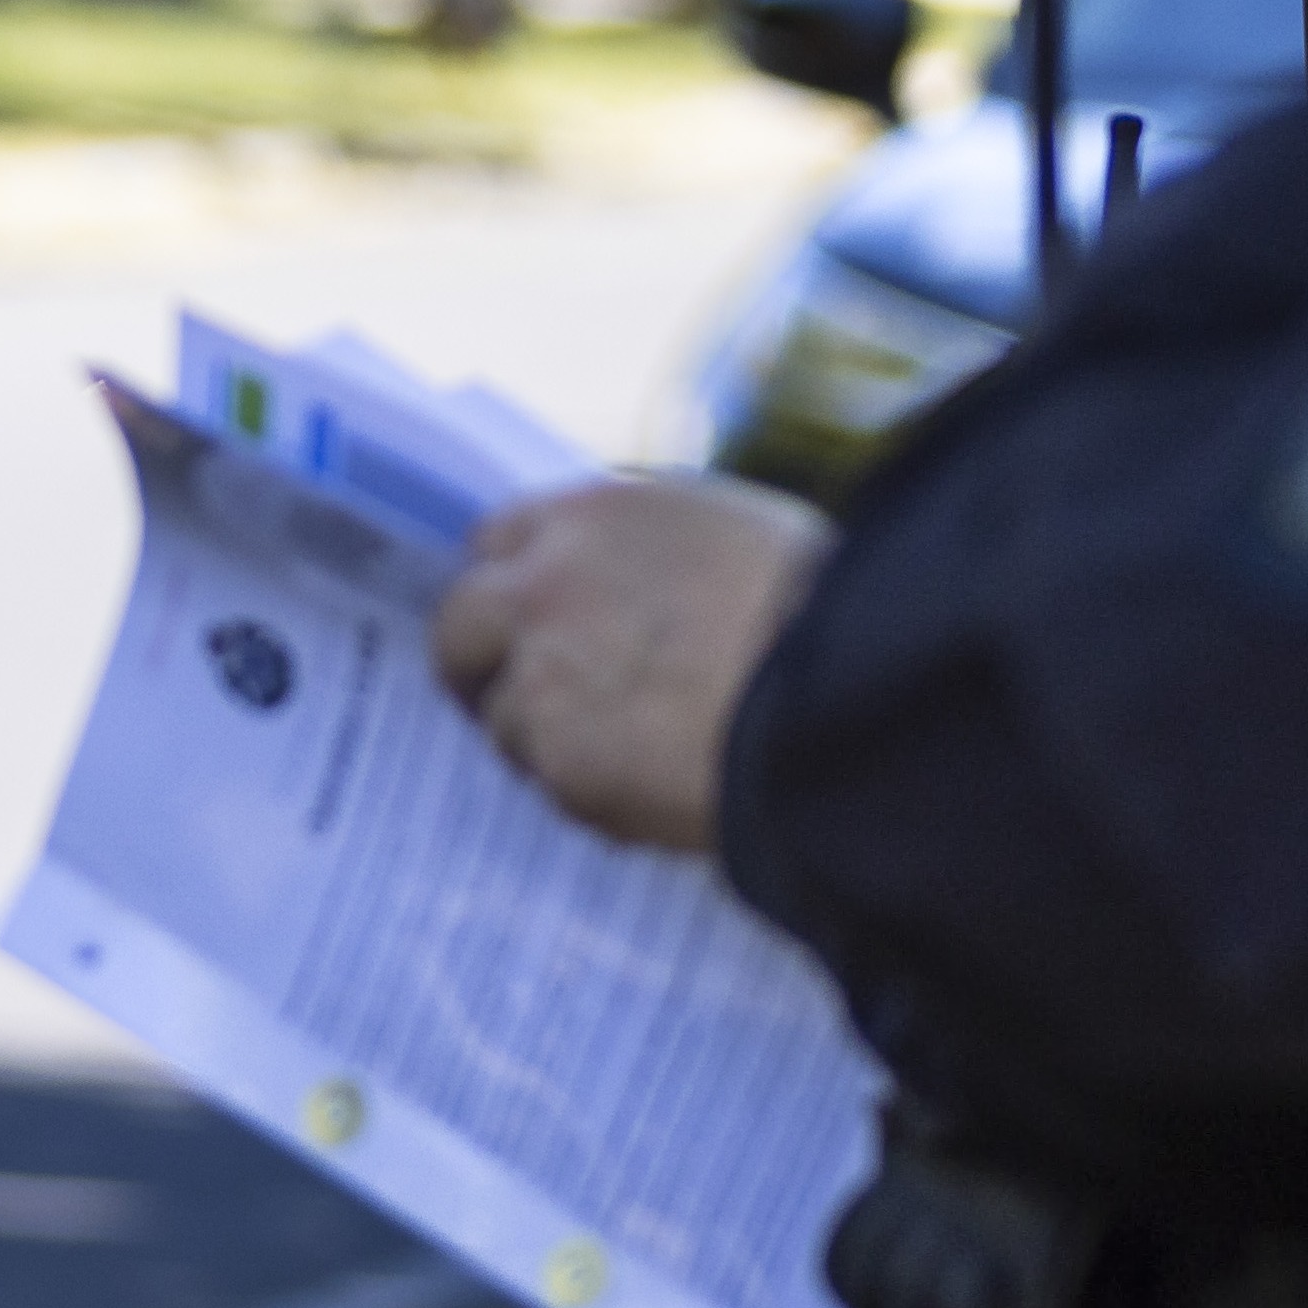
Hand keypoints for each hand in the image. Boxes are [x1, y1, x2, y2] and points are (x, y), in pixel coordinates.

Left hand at [429, 477, 828, 860]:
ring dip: (547, 739)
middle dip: (482, 664)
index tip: (526, 621)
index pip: (497, 541)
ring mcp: (539, 675)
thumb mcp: (730, 534)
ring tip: (638, 754)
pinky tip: (660, 791)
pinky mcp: (557, 758)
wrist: (847, 695)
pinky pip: (551, 783)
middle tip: (518, 701)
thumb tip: (621, 587)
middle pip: (459, 627)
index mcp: (589, 516)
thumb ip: (645, 556)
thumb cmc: (824, 610)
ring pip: (503, 717)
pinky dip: (590, 792)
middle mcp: (542, 585)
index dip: (513, 586)